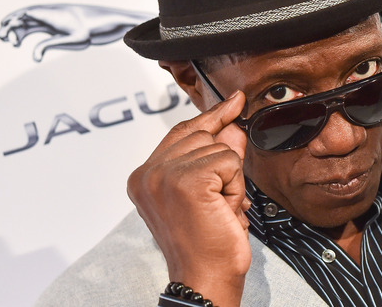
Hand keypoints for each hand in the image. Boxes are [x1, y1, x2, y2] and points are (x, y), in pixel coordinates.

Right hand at [127, 91, 249, 306]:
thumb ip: (217, 156)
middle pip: (202, 135)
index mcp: (144, 177)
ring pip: (220, 148)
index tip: (233, 102)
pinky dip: (236, 185)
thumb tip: (234, 127)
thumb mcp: (211, 193)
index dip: (211, 117)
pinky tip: (223, 208)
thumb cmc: (207, 245)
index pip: (182, 132)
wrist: (205, 278)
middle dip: (223, 162)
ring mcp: (165, 174)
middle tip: (218, 200)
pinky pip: (230, 161)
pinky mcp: (188, 180)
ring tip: (218, 209)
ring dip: (231, 179)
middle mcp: (148, 173)